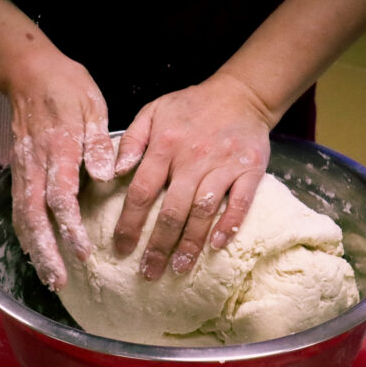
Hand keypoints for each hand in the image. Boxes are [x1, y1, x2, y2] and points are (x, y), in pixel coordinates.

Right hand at [8, 55, 114, 290]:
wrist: (29, 72)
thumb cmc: (66, 87)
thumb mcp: (91, 106)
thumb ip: (97, 143)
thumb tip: (105, 174)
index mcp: (57, 150)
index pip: (61, 197)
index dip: (70, 228)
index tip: (83, 251)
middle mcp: (35, 166)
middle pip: (35, 217)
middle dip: (47, 252)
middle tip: (59, 281)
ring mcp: (22, 170)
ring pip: (23, 217)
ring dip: (35, 249)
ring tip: (49, 277)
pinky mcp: (18, 172)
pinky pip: (19, 209)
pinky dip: (25, 234)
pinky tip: (36, 252)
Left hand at [113, 73, 272, 279]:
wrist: (240, 94)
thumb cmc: (191, 107)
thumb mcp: (153, 111)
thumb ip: (131, 140)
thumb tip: (115, 172)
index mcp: (165, 145)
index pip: (142, 191)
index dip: (130, 223)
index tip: (121, 249)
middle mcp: (193, 158)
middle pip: (172, 209)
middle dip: (159, 245)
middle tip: (148, 272)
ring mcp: (223, 165)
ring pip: (203, 210)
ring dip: (191, 243)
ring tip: (180, 269)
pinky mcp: (250, 170)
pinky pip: (240, 202)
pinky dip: (229, 224)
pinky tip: (218, 245)